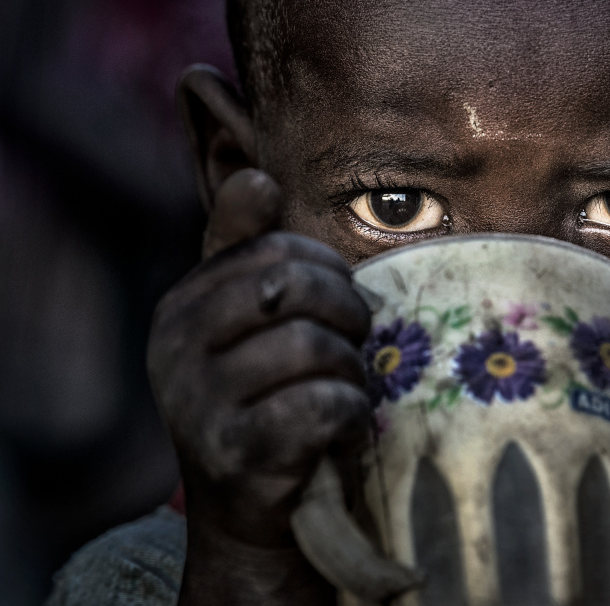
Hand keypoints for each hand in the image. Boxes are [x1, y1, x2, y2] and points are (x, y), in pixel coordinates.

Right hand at [148, 169, 371, 604]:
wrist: (250, 513)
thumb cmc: (265, 402)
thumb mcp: (249, 326)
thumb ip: (251, 252)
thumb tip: (256, 175)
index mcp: (183, 305)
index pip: (279, 249)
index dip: (331, 275)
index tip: (336, 306)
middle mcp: (176, 347)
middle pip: (296, 287)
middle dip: (349, 315)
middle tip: (355, 347)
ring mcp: (200, 403)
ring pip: (316, 347)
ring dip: (354, 374)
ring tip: (345, 395)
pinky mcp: (238, 455)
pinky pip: (325, 405)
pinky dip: (353, 417)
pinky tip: (343, 432)